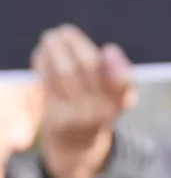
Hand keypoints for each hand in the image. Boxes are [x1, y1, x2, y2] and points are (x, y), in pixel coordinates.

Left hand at [32, 25, 137, 177]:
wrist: (78, 146)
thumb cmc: (99, 109)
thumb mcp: (119, 96)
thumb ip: (119, 73)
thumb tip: (110, 50)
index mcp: (120, 102)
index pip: (122, 80)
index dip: (116, 64)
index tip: (109, 48)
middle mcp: (102, 111)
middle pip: (87, 69)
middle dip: (75, 45)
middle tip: (64, 31)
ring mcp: (78, 116)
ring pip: (64, 73)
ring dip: (55, 51)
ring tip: (51, 37)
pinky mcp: (56, 118)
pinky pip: (48, 84)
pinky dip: (43, 64)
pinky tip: (42, 54)